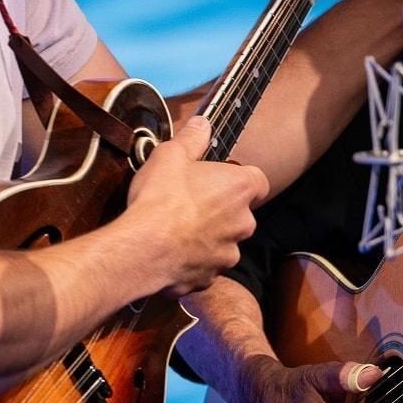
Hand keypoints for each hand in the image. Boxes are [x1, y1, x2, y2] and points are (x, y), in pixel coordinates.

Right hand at [123, 116, 267, 295]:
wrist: (144, 249)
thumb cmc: (160, 200)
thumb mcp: (170, 156)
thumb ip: (191, 139)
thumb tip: (202, 123)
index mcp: (239, 189)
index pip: (259, 181)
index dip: (240, 180)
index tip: (220, 180)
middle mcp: (243, 223)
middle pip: (240, 214)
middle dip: (220, 211)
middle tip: (189, 204)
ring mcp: (228, 254)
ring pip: (223, 243)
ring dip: (207, 238)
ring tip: (176, 231)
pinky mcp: (209, 279)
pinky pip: (205, 267)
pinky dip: (192, 261)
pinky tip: (170, 253)